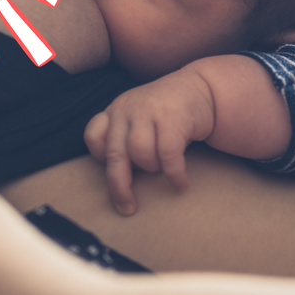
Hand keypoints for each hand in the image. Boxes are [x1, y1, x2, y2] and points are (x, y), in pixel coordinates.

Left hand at [83, 67, 214, 214]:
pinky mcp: (172, 117)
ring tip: (165, 170)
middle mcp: (127, 109)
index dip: (101, 158)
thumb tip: (119, 182)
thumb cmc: (166, 113)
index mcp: (115, 111)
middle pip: (115, 154)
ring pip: (140, 154)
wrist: (200, 87)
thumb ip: (125, 139)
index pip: (94, 137)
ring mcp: (148, 111)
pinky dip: (174, 174)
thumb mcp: (138, 119)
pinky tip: (181, 182)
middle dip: (120, 186)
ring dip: (153, 169)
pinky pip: (168, 154)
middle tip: (127, 207)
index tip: (117, 171)